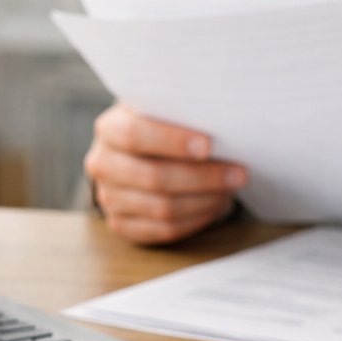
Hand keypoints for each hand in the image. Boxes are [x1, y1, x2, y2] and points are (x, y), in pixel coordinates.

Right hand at [83, 103, 247, 244]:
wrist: (143, 152)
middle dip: (202, 177)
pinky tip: (214, 206)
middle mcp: (102, 164)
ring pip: (162, 208)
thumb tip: (223, 123)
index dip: (172, 142)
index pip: (134, 135)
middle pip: (153, 177)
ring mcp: (109, 198)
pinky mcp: (121, 224)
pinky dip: (195, 220)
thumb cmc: (163, 126)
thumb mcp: (166, 110)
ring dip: (204, 200)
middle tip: (239, 173)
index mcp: (109, 128)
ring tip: (230, 189)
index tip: (208, 146)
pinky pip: (164, 230)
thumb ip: (182, 112)